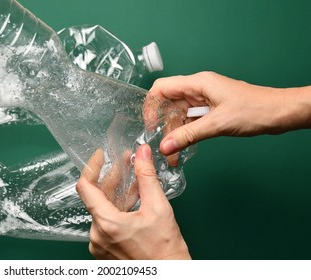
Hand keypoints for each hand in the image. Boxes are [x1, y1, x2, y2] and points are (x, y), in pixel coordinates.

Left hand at [76, 144, 190, 259]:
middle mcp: (97, 235)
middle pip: (96, 198)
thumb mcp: (158, 208)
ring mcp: (99, 244)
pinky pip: (106, 223)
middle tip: (126, 163)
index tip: (100, 156)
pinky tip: (132, 200)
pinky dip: (117, 210)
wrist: (168, 276)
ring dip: (117, 194)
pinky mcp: (104, 250)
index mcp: (106, 224)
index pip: (85, 187)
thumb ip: (147, 177)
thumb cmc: (165, 251)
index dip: (92, 167)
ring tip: (134, 181)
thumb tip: (142, 154)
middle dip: (112, 178)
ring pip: (102, 210)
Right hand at [145, 71, 289, 155]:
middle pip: (169, 104)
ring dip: (174, 132)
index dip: (151, 105)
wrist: (281, 113)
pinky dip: (186, 133)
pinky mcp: (212, 110)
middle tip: (162, 145)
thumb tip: (165, 146)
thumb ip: (188, 135)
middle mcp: (199, 89)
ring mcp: (205, 100)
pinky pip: (191, 121)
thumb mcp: (217, 124)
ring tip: (173, 153)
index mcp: (198, 83)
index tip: (149, 125)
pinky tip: (184, 147)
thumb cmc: (256, 109)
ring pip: (179, 114)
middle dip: (163, 125)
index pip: (162, 88)